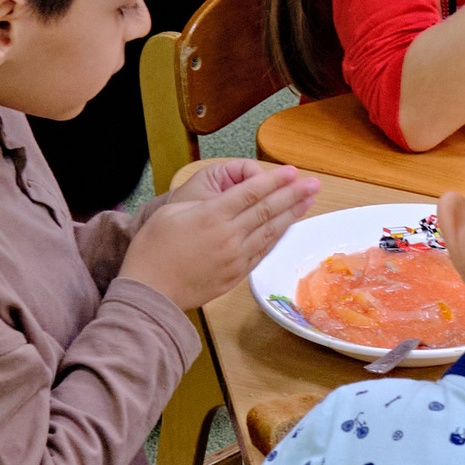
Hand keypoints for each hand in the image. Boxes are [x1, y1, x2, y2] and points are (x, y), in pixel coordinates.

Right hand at [121, 164, 315, 310]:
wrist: (151, 292)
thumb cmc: (152, 251)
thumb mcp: (170, 213)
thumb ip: (203, 203)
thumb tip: (225, 199)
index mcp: (211, 216)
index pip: (251, 192)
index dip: (274, 180)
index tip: (292, 171)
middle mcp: (229, 236)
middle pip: (268, 210)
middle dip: (293, 194)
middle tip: (313, 183)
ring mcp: (236, 257)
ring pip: (270, 231)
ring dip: (292, 215)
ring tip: (309, 201)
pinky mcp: (237, 274)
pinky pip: (263, 252)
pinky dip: (278, 237)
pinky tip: (288, 227)